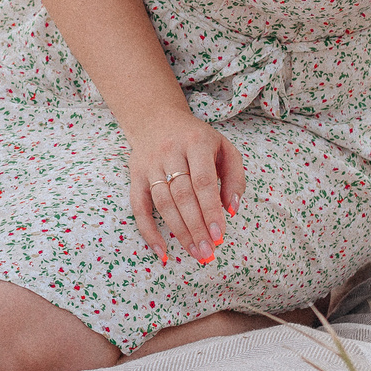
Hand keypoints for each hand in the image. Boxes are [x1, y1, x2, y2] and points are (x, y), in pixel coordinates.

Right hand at [124, 111, 242, 265]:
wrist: (156, 118)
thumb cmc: (197, 139)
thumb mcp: (224, 148)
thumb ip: (234, 177)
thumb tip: (232, 210)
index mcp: (196, 142)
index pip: (203, 181)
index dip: (211, 210)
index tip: (219, 235)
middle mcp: (170, 152)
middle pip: (182, 195)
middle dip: (196, 227)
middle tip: (208, 252)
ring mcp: (150, 164)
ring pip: (163, 202)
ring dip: (179, 231)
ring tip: (195, 252)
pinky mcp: (136, 175)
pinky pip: (138, 206)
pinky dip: (148, 231)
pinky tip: (162, 250)